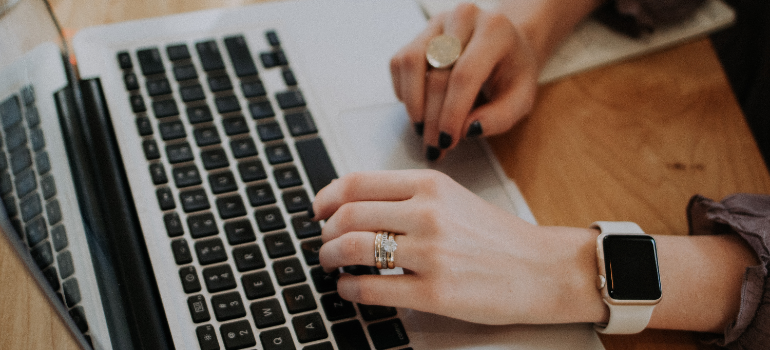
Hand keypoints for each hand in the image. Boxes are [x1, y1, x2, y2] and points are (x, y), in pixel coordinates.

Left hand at [311, 170, 604, 324]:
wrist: (543, 269)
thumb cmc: (498, 237)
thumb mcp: (453, 199)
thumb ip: (408, 197)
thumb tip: (355, 205)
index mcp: (430, 185)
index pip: (358, 182)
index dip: (327, 197)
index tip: (317, 209)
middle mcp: (428, 214)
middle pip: (348, 215)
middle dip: (325, 232)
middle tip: (323, 243)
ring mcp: (431, 253)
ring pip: (354, 249)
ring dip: (330, 258)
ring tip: (332, 265)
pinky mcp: (435, 293)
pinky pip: (372, 288)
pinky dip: (349, 289)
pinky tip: (349, 289)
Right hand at [390, 4, 537, 160]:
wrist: (505, 44)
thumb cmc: (512, 72)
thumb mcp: (521, 98)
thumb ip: (500, 117)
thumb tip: (467, 130)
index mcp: (495, 31)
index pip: (465, 74)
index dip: (452, 112)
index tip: (447, 140)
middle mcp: (464, 18)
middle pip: (437, 74)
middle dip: (433, 118)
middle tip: (434, 145)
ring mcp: (438, 23)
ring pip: (411, 63)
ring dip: (413, 103)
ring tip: (422, 128)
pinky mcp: (419, 33)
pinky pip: (400, 63)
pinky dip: (404, 91)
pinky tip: (419, 108)